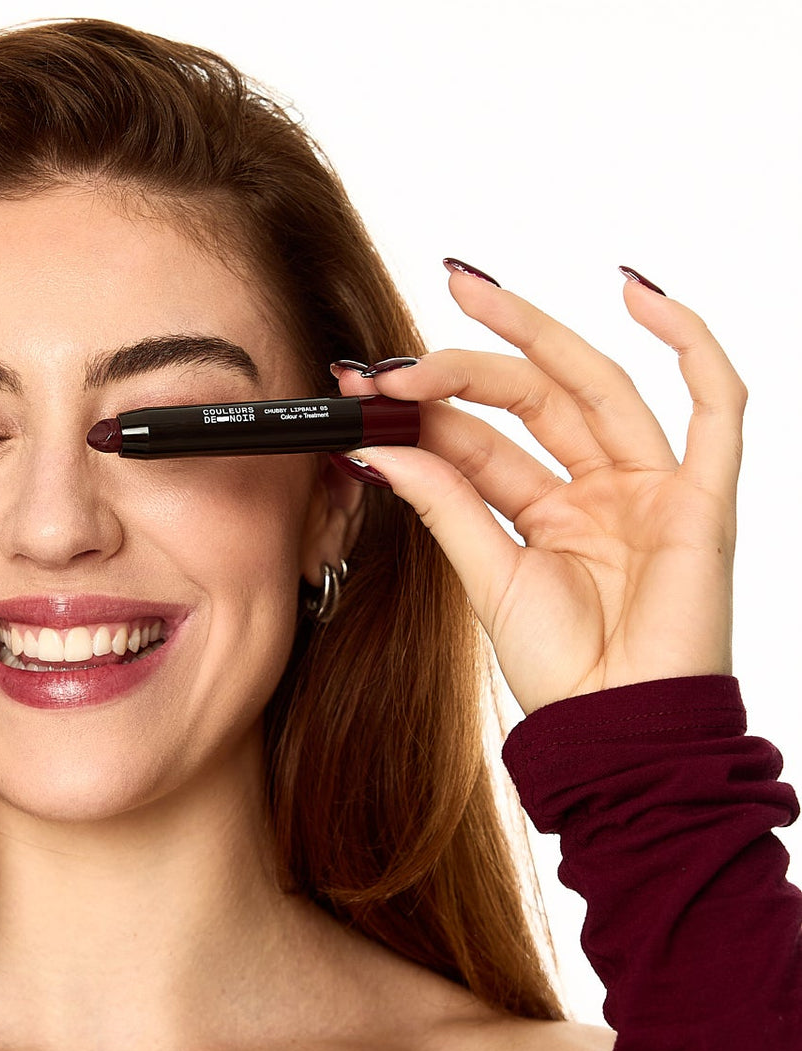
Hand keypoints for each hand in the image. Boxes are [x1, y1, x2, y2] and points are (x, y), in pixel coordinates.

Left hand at [334, 266, 743, 715]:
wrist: (617, 730)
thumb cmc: (561, 671)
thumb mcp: (487, 575)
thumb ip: (444, 504)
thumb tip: (375, 447)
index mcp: (544, 512)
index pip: (480, 438)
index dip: (424, 407)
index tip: (362, 386)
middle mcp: (597, 491)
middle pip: (531, 400)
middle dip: (463, 364)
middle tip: (397, 352)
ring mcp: (650, 489)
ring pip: (596, 386)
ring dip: (535, 336)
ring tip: (468, 293)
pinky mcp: (702, 498)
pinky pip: (716, 405)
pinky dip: (688, 344)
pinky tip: (637, 292)